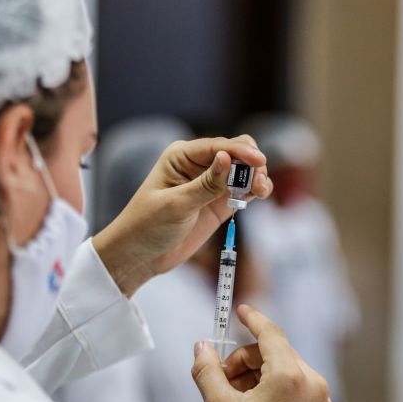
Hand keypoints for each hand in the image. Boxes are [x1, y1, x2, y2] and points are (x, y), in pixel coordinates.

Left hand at [92, 135, 271, 295]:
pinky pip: (244, 189)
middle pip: (236, 152)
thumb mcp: (175, 205)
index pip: (218, 146)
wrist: (140, 256)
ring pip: (244, 170)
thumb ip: (205, 185)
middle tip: (259, 182)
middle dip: (252, 162)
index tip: (259, 161)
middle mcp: (198, 164)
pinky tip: (260, 194)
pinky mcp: (219, 202)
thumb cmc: (147, 226)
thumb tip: (227, 159)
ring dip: (257, 176)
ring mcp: (211, 183)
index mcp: (182, 155)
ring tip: (262, 191)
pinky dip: (255, 189)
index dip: (241, 152)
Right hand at [191, 305, 331, 401]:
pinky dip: (273, 385)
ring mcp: (320, 397)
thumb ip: (207, 370)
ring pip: (284, 366)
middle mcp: (312, 382)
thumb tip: (201, 346)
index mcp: (290, 376)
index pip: (270, 333)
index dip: (252, 318)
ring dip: (257, 373)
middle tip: (221, 378)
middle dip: (245, 359)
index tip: (240, 309)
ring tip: (235, 398)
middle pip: (274, 350)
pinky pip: (295, 383)